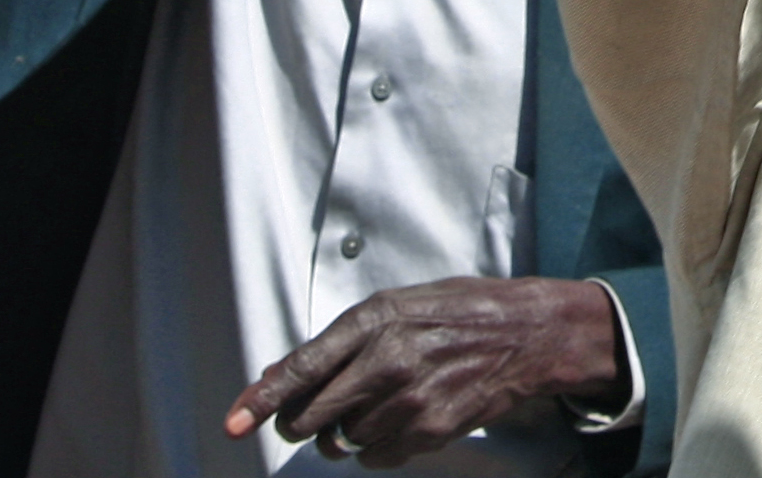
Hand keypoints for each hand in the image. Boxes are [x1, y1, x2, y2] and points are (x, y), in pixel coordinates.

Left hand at [226, 276, 626, 467]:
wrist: (529, 331)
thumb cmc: (458, 312)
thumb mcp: (396, 306)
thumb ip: (337, 343)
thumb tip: (275, 379)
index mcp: (375, 318)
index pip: (302, 367)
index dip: (260, 401)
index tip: (232, 425)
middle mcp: (388, 358)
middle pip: (311, 416)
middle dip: (300, 423)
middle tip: (311, 418)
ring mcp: (411, 398)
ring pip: (343, 441)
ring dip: (346, 433)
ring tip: (377, 406)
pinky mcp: (432, 429)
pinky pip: (377, 456)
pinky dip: (377, 446)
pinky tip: (401, 419)